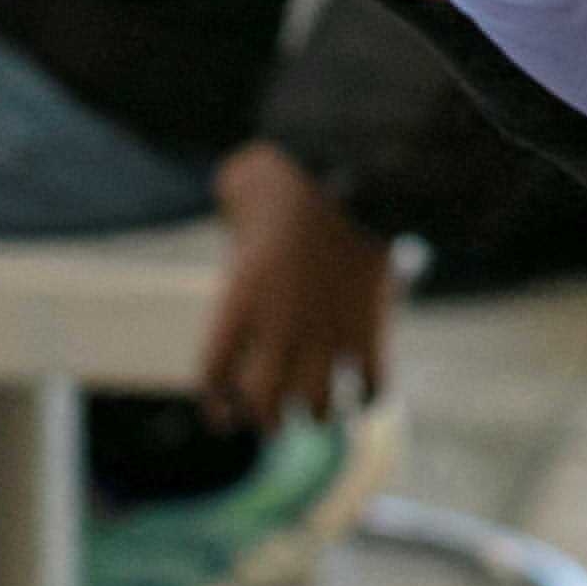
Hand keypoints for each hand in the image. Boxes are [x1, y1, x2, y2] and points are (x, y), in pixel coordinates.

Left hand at [197, 140, 395, 427]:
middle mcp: (280, 326)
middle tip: (274, 419)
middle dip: (268, 420)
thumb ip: (235, 207)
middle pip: (265, 404)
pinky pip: (373, 385)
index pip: (213, 373)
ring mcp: (328, 331)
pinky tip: (367, 392)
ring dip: (321, 415)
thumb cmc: (292, 168)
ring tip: (322, 411)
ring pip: (321, 408)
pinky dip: (371, 396)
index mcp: (239, 299)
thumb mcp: (245, 187)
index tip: (224, 413)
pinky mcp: (372, 328)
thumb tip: (235, 202)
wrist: (351, 165)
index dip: (217, 401)